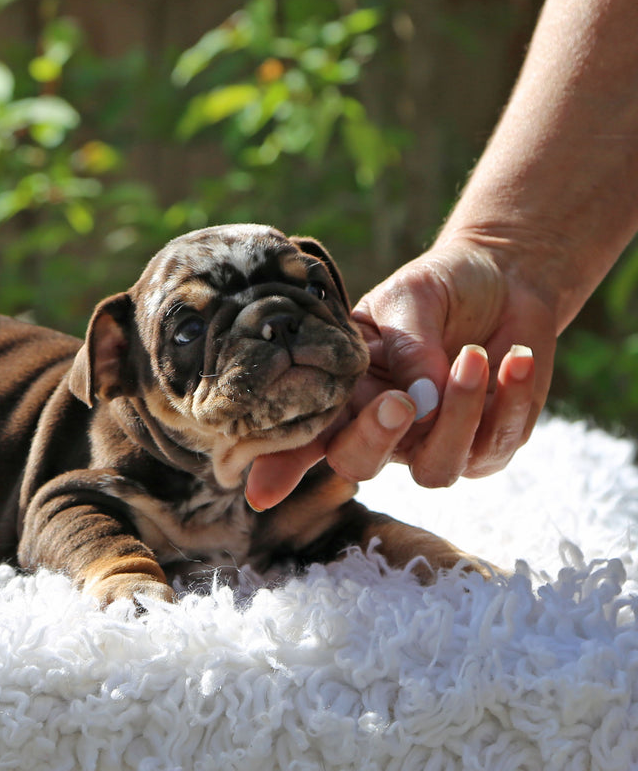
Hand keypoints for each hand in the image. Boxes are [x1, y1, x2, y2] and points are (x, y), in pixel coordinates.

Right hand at [245, 238, 556, 510]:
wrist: (506, 277)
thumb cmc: (439, 287)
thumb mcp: (408, 298)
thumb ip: (408, 347)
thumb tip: (421, 400)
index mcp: (347, 392)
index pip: (306, 433)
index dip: (279, 467)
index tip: (257, 494)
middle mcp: (383, 429)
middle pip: (359, 465)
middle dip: (375, 439)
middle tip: (399, 402)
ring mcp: (434, 444)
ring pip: (436, 468)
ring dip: (458, 414)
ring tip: (475, 355)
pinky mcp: (490, 445)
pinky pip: (497, 443)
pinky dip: (511, 399)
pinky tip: (516, 356)